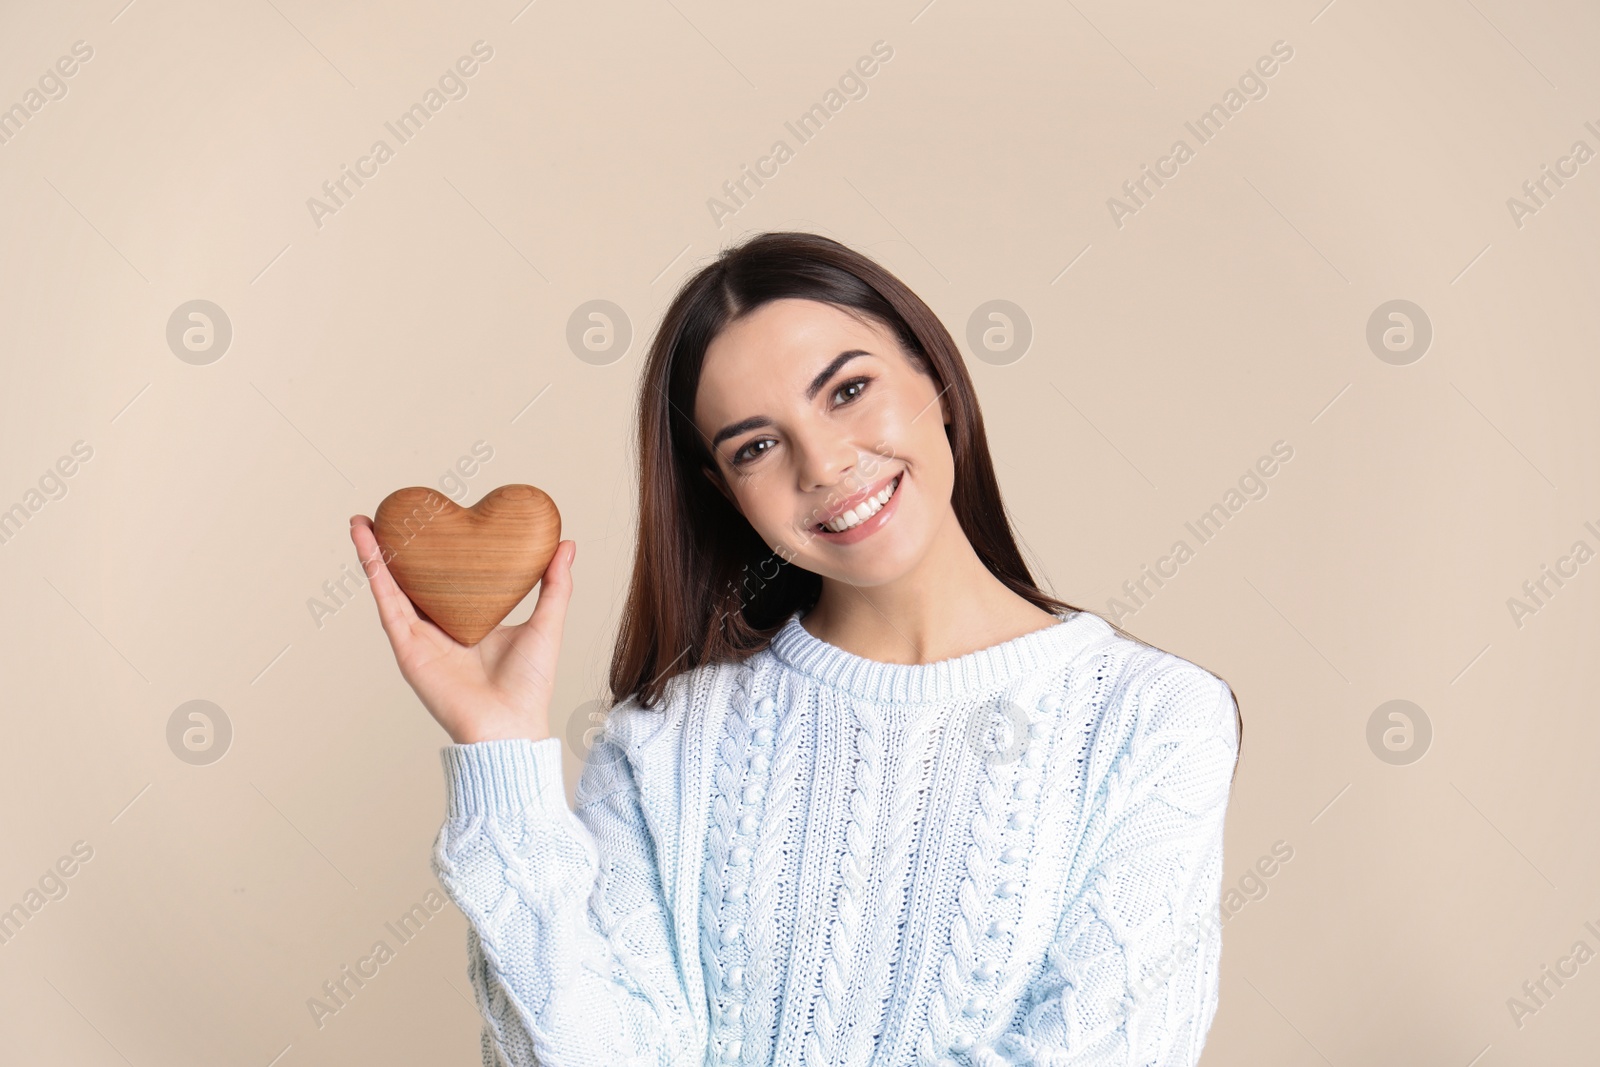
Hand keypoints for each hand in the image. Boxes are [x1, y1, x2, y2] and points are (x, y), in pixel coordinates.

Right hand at [348, 514, 576, 745]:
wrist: (511, 724)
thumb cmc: (530, 684)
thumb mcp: (547, 623)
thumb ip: (555, 586)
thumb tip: (566, 544)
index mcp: (469, 621)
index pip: (447, 579)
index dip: (436, 552)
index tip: (432, 520)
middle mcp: (441, 628)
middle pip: (412, 579)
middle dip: (397, 547)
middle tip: (388, 512)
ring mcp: (421, 638)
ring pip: (391, 587)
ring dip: (375, 554)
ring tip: (363, 521)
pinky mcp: (408, 648)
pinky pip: (388, 606)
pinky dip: (376, 577)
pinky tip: (368, 550)